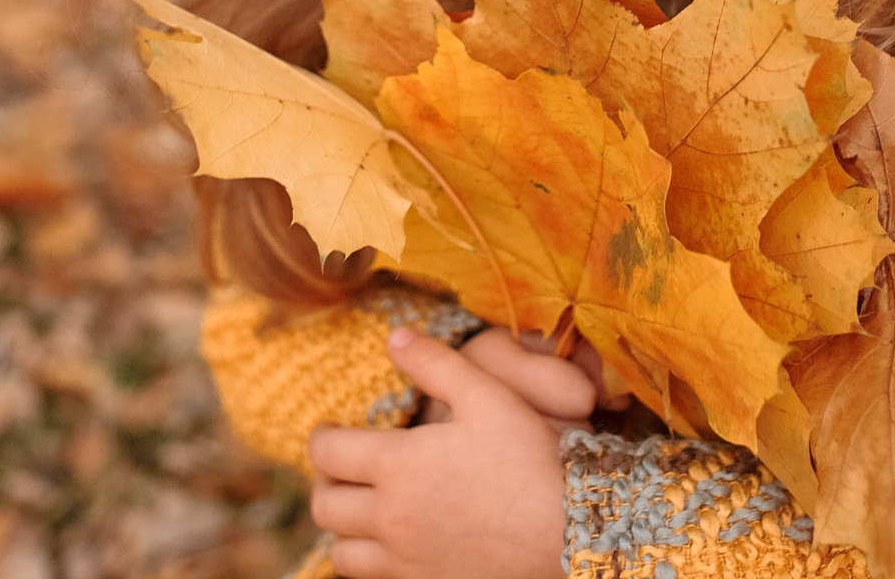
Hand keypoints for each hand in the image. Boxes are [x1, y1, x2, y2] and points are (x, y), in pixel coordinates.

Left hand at [308, 327, 567, 578]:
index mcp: (399, 465)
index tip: (332, 431)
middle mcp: (392, 517)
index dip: (321, 437)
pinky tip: (395, 542)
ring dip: (343, 529)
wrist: (572, 530)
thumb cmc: (532, 458)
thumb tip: (394, 337)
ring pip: (341, 551)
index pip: (327, 452)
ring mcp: (406, 560)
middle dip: (326, 483)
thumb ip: (436, 363)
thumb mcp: (488, 396)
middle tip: (344, 469)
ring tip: (364, 509)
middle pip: (324, 506)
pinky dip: (372, 561)